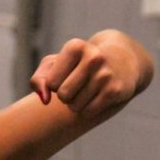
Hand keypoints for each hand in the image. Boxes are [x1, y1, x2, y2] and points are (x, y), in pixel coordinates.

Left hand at [30, 32, 149, 118]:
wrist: (120, 61)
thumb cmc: (78, 64)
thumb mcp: (55, 64)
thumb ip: (39, 79)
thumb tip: (44, 99)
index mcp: (75, 47)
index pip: (51, 83)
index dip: (54, 84)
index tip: (66, 75)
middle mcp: (93, 57)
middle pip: (63, 95)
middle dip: (65, 96)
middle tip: (76, 85)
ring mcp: (106, 74)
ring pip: (75, 106)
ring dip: (76, 104)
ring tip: (87, 90)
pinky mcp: (115, 91)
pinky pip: (88, 112)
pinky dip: (87, 110)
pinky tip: (96, 97)